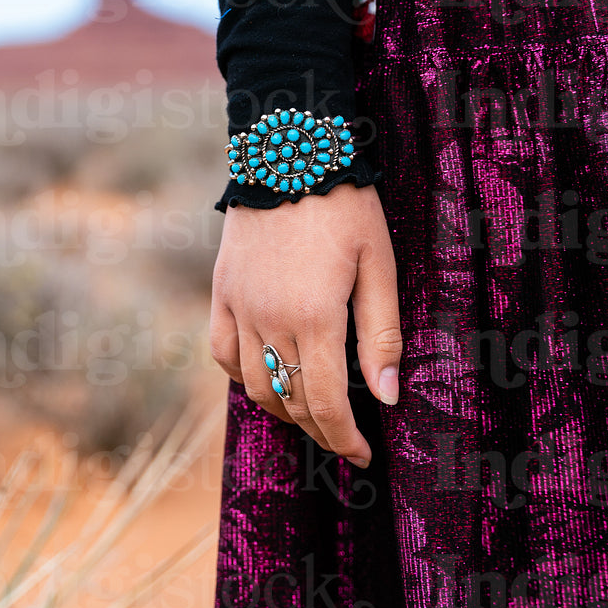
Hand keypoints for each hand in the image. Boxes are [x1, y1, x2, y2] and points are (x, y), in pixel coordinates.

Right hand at [209, 183, 402, 467]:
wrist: (289, 152)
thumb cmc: (346, 206)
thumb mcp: (379, 266)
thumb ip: (382, 335)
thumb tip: (385, 397)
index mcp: (314, 316)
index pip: (325, 403)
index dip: (345, 439)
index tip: (364, 455)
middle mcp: (269, 319)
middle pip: (289, 400)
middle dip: (320, 430)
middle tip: (346, 440)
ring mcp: (239, 306)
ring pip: (253, 385)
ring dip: (282, 409)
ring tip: (311, 414)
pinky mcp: (222, 291)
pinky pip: (223, 352)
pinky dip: (243, 376)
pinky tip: (266, 378)